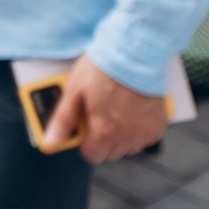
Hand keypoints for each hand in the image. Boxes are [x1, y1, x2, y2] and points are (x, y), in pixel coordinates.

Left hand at [43, 56, 169, 163]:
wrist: (135, 53)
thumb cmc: (103, 69)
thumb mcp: (74, 91)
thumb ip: (63, 120)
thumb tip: (50, 142)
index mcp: (104, 132)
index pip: (92, 156)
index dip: (85, 143)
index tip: (84, 128)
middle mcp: (127, 137)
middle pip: (110, 153)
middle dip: (102, 140)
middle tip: (99, 116)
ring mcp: (144, 132)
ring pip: (129, 148)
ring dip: (121, 137)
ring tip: (115, 112)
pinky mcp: (158, 125)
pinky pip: (146, 139)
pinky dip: (138, 131)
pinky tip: (131, 113)